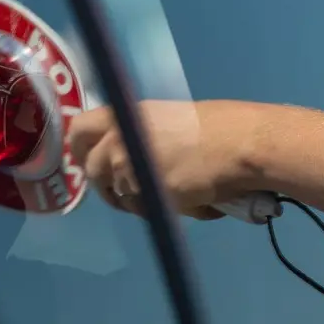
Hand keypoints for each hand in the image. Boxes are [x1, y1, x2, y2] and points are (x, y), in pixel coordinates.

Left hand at [68, 99, 263, 218]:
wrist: (244, 144)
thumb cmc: (222, 127)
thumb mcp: (171, 120)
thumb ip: (144, 135)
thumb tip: (136, 156)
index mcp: (129, 114)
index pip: (80, 129)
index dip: (79, 148)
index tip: (88, 160)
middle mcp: (120, 139)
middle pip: (91, 168)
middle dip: (102, 184)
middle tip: (121, 190)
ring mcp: (130, 168)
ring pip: (117, 193)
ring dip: (134, 199)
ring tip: (166, 197)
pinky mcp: (147, 193)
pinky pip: (142, 208)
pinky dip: (158, 210)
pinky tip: (186, 203)